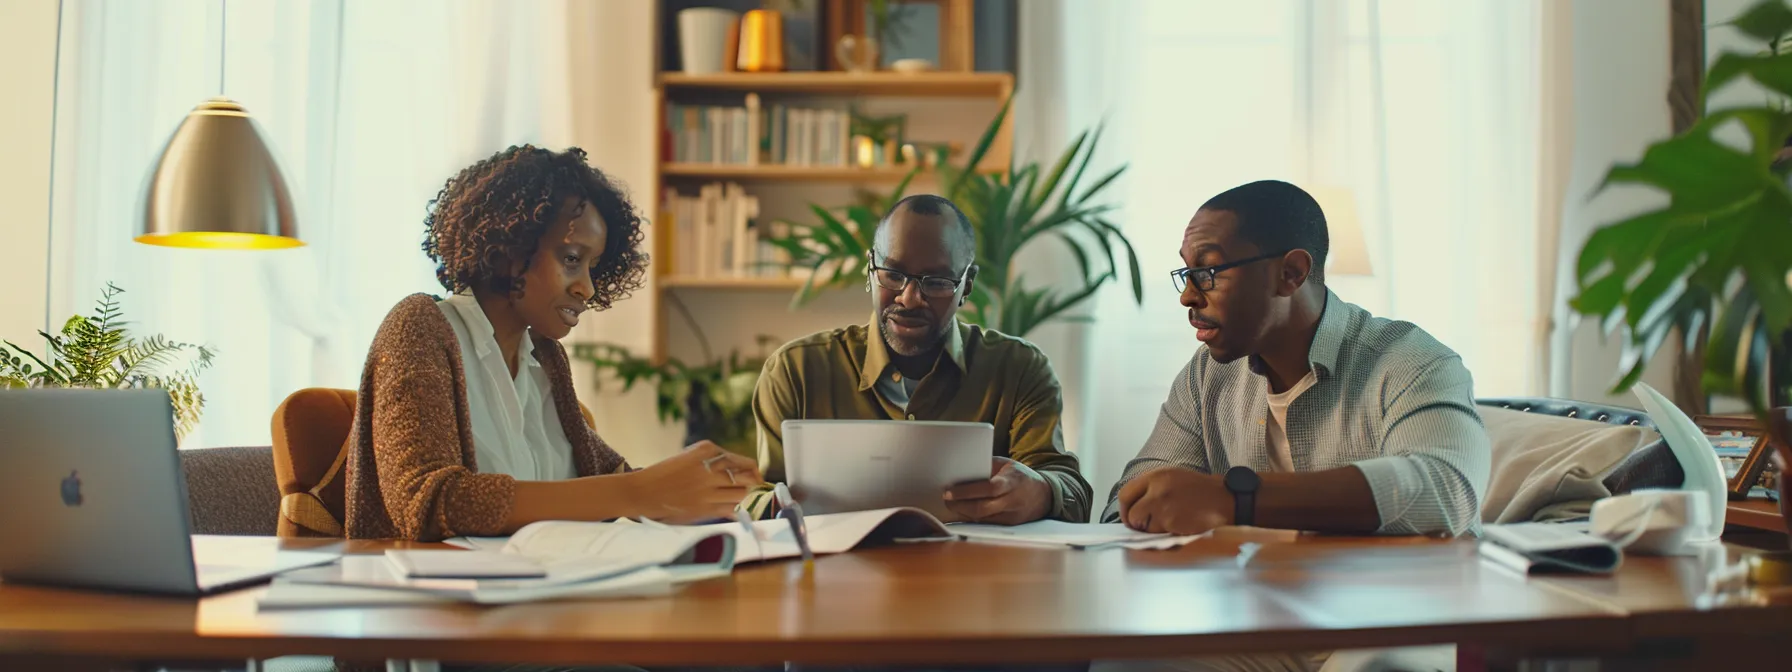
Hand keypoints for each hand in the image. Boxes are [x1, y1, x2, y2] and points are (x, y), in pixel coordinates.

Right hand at [630, 441, 763, 523]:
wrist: (641, 492)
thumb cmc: (664, 475)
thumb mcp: (688, 457)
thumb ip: (712, 461)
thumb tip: (739, 473)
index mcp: (706, 450)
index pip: (741, 461)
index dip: (752, 470)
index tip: (755, 476)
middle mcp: (710, 467)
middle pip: (747, 477)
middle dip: (752, 483)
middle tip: (752, 487)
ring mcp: (708, 489)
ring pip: (741, 494)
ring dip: (742, 496)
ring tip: (736, 498)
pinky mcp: (704, 508)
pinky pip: (731, 509)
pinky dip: (735, 510)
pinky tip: (732, 509)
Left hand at [943, 457, 1052, 524]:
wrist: (1044, 495)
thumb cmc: (1019, 476)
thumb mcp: (1005, 465)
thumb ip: (985, 467)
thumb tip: (959, 471)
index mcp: (1013, 481)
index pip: (989, 488)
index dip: (967, 491)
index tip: (948, 491)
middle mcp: (1013, 501)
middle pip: (982, 508)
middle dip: (959, 505)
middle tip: (945, 499)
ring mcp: (1011, 516)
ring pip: (981, 519)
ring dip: (962, 512)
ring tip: (950, 504)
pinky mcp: (1008, 525)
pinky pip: (985, 523)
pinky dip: (971, 518)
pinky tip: (961, 512)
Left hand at [1116, 466, 1231, 534]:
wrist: (1226, 500)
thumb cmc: (1202, 492)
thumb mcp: (1173, 479)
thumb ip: (1151, 489)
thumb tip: (1133, 507)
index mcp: (1156, 475)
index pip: (1125, 493)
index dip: (1125, 509)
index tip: (1130, 516)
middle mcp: (1157, 488)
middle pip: (1130, 513)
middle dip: (1136, 523)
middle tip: (1145, 526)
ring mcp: (1163, 505)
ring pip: (1143, 527)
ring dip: (1152, 530)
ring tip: (1171, 523)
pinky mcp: (1171, 521)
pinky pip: (1158, 535)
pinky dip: (1164, 535)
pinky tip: (1179, 527)